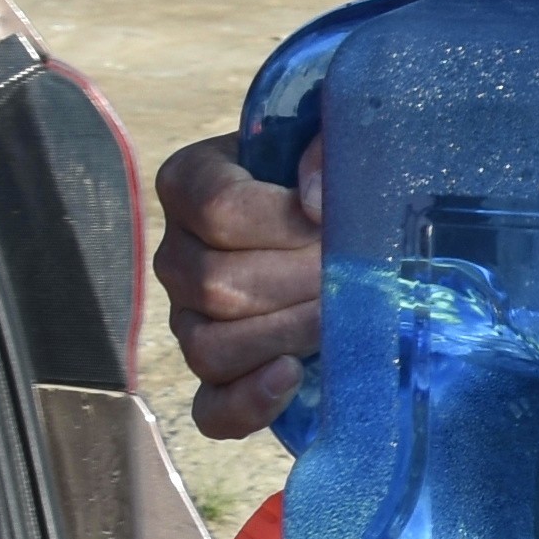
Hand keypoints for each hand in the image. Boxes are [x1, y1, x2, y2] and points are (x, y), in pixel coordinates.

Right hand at [156, 134, 327, 438]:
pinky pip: (211, 410)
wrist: (360, 222)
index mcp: (192, 182)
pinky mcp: (219, 377)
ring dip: (282, 336)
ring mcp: (191, 320)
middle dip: (296, 284)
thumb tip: (314, 201)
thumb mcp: (341, 129)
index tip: (329, 219)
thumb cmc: (343, 168)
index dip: (277, 220)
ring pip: (207, 347)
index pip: (214, 208)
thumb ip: (327, 138)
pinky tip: (291, 377)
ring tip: (337, 320)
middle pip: (212, 283)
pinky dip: (248, 402)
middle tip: (356, 275)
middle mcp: (178, 254)